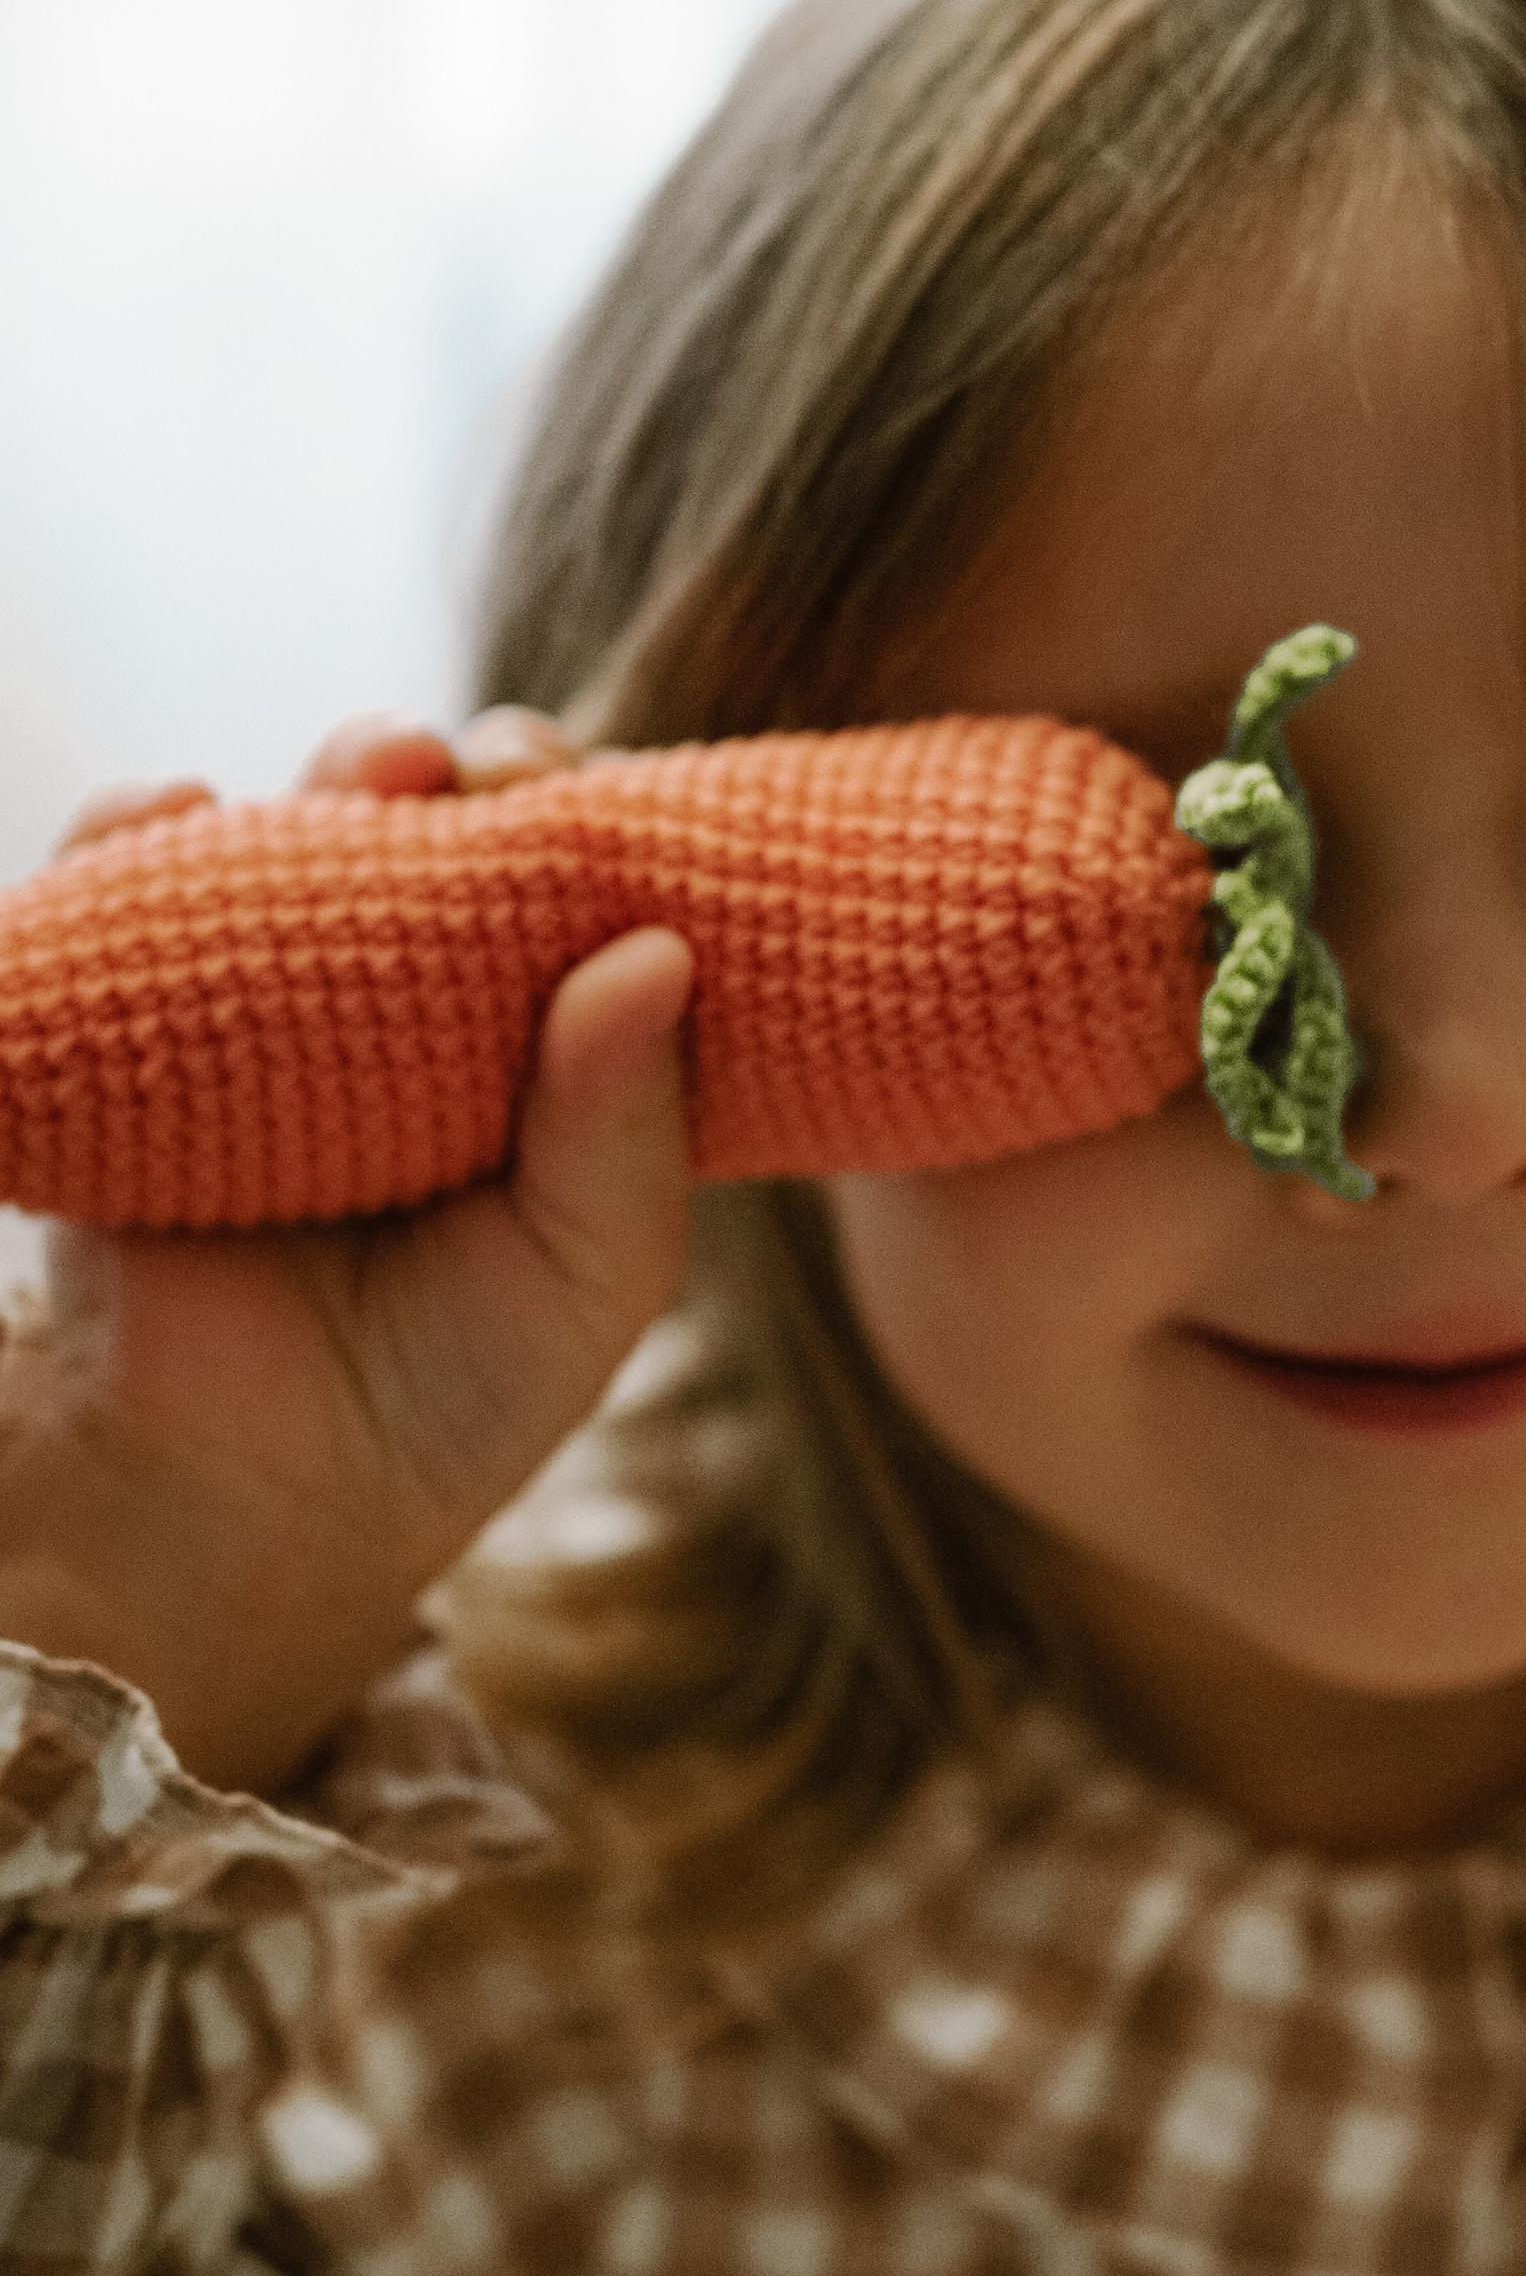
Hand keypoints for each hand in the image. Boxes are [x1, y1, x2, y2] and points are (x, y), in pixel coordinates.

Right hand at [0, 711, 695, 1792]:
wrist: (242, 1508)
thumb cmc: (450, 1393)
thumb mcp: (586, 1277)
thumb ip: (624, 1130)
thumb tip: (655, 948)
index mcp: (542, 1044)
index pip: (580, 892)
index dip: (594, 825)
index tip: (601, 805)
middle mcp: (414, 1000)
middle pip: (442, 827)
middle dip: (465, 767)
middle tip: (484, 768)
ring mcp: (271, 1001)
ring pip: (298, 834)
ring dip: (333, 775)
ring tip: (375, 769)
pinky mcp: (136, 1024)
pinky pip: (120, 896)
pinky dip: (138, 834)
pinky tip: (176, 814)